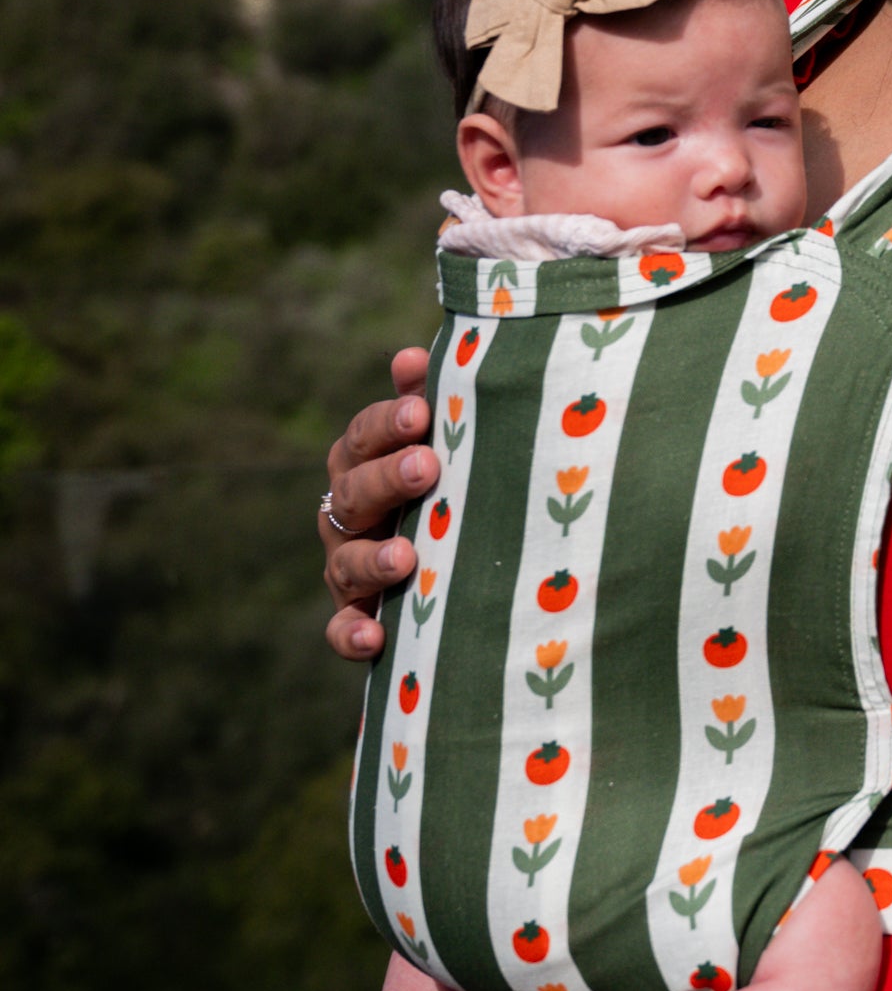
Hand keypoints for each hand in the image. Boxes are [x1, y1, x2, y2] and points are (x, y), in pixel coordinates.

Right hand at [323, 346, 437, 661]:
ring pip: (346, 562)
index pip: (365, 436)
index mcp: (363, 464)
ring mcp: (348, 567)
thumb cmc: (446, 485)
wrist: (450, 566)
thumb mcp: (440, 443)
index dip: (389, 423)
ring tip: (406, 558)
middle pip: (353, 492)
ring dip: (373, 559)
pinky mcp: (357, 617)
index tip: (422, 411)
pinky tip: (376, 637)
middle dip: (388, 479)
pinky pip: (342, 629)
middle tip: (427, 467)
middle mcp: (348, 514)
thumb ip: (429, 399)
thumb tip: (415, 353)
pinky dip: (352, 634)